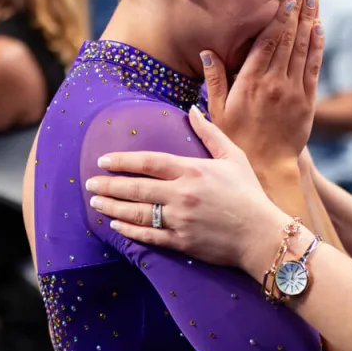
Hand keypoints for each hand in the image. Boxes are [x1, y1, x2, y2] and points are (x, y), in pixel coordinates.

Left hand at [86, 105, 286, 276]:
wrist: (261, 235)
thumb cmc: (249, 194)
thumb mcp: (234, 157)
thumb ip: (210, 132)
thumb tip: (192, 108)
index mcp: (193, 171)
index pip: (149, 161)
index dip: (123, 160)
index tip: (104, 160)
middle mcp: (182, 195)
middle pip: (136, 187)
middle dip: (109, 184)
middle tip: (90, 182)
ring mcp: (180, 220)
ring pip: (137, 212)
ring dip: (112, 206)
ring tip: (95, 201)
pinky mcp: (181, 242)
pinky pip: (147, 235)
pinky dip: (128, 230)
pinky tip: (115, 224)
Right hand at [201, 0, 323, 168]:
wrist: (268, 166)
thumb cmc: (237, 138)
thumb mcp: (217, 111)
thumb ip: (215, 80)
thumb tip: (207, 51)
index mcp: (250, 82)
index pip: (267, 42)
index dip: (278, 17)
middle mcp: (273, 83)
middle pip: (288, 38)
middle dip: (297, 9)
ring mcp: (293, 91)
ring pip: (303, 48)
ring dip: (310, 20)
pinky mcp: (307, 101)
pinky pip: (313, 67)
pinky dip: (317, 46)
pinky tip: (320, 27)